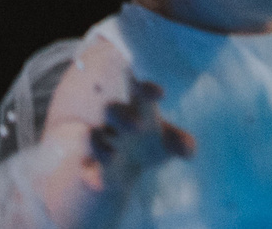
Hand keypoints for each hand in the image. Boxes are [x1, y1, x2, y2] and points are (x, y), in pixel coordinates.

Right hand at [66, 75, 192, 206]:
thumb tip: (186, 148)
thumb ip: (183, 144)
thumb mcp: (172, 144)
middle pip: (111, 109)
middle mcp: (114, 120)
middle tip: (139, 127)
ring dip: (100, 145)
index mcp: (136, 106)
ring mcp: (101, 141)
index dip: (146, 89)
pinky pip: (85, 166)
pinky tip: (98, 183)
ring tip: (114, 155)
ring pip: (92, 137)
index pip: (137, 89)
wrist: (125, 169)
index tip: (160, 94)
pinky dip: (89, 174)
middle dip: (122, 116)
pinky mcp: (91, 164)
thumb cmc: (151, 144)